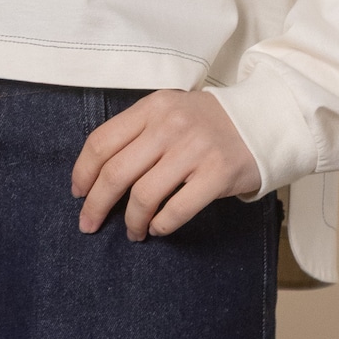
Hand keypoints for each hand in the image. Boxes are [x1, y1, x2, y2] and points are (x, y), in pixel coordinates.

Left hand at [70, 87, 261, 240]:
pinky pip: (177, 210)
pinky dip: (161, 226)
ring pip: (144, 195)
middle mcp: (170, 125)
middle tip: (89, 224)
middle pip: (116, 172)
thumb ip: (137, 134)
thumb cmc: (205, 123)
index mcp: (152, 107)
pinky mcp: (217, 173)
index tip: (78, 193)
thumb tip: (97, 176)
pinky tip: (158, 228)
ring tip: (133, 231)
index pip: (102, 141)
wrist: (260, 120)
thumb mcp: (168, 113)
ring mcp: (195, 149)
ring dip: (131, 221)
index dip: (83, 172)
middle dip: (96, 205)